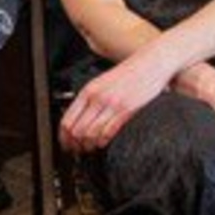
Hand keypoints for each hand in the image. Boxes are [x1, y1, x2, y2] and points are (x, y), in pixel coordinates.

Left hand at [61, 42, 178, 152]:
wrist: (150, 63)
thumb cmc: (128, 73)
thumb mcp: (102, 82)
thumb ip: (89, 99)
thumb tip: (77, 120)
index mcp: (88, 90)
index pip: (67, 120)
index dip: (64, 137)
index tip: (66, 144)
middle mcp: (97, 97)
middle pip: (76, 130)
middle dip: (75, 144)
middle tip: (77, 150)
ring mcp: (111, 104)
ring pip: (90, 134)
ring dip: (88, 145)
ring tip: (90, 148)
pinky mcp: (126, 110)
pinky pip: (108, 132)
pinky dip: (103, 142)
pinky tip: (102, 143)